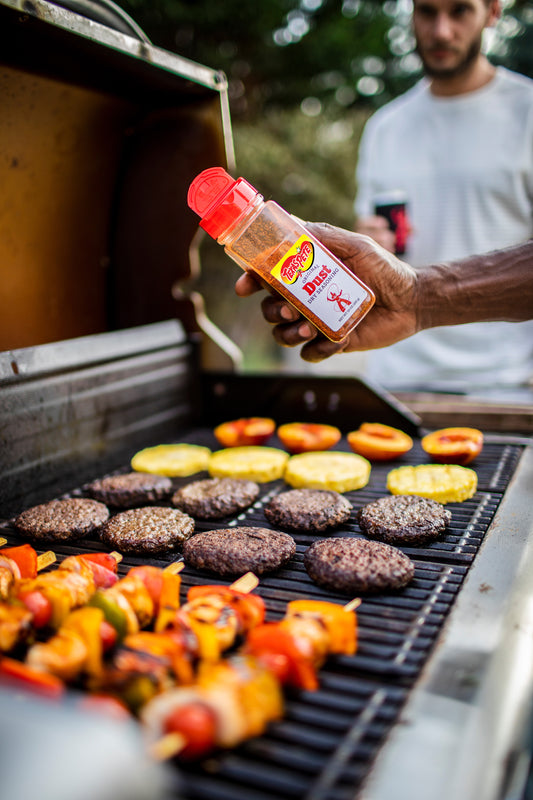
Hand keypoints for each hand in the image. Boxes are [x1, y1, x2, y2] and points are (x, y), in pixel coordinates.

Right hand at [234, 221, 419, 361]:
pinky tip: (337, 340)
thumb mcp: (356, 246)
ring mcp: (317, 322)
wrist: (411, 299)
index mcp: (306, 275)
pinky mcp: (332, 343)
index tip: (245, 286)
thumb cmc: (385, 269)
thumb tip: (293, 224)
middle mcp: (306, 300)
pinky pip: (310, 354)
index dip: (250, 282)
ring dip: (289, 333)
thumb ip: (325, 236)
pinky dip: (318, 350)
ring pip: (283, 334)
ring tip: (309, 327)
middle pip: (270, 310)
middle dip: (272, 312)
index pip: (268, 278)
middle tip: (290, 310)